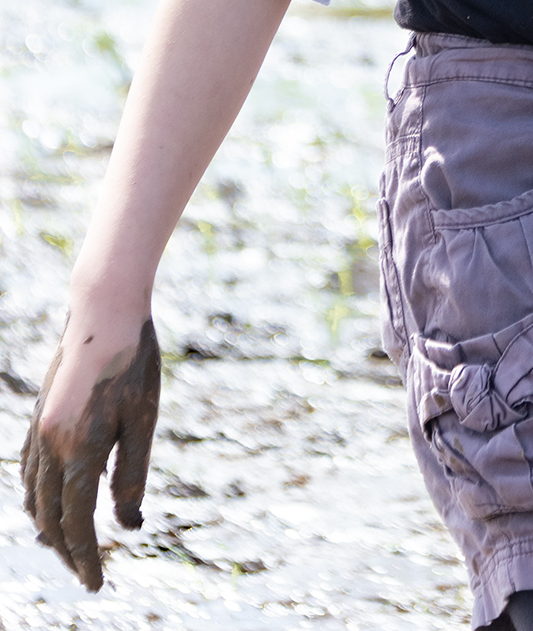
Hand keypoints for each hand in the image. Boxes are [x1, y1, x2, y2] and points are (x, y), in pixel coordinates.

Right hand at [21, 314, 159, 590]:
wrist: (103, 310)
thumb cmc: (132, 363)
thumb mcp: (142, 421)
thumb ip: (131, 475)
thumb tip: (128, 526)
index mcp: (77, 451)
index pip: (76, 524)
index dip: (86, 558)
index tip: (97, 584)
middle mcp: (49, 446)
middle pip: (50, 518)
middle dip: (67, 551)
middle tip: (87, 574)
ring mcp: (38, 430)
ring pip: (33, 497)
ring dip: (48, 527)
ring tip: (67, 547)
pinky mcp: (38, 416)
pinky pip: (27, 471)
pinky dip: (36, 497)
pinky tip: (49, 502)